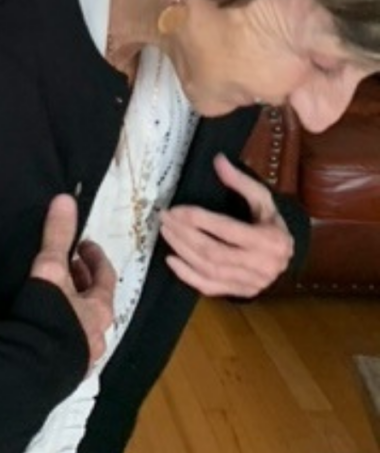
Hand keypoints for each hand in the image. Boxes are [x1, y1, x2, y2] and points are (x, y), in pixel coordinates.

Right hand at [30, 194, 115, 366]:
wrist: (33, 365)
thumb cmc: (50, 313)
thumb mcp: (52, 269)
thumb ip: (57, 236)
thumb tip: (66, 199)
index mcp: (99, 309)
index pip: (105, 277)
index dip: (94, 258)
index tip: (83, 245)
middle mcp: (96, 334)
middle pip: (95, 303)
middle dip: (82, 282)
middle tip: (67, 266)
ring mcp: (81, 357)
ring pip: (81, 325)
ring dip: (71, 308)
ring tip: (52, 295)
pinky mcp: (63, 371)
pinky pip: (66, 344)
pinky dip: (58, 329)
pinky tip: (42, 325)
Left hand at [158, 154, 293, 297]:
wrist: (287, 255)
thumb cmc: (271, 223)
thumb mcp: (263, 199)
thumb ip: (241, 181)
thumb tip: (218, 160)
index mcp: (269, 240)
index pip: (227, 230)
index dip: (198, 219)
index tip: (175, 209)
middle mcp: (262, 265)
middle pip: (214, 252)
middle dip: (184, 234)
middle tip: (164, 218)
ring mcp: (252, 283)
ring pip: (210, 270)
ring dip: (182, 251)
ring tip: (165, 232)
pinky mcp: (242, 292)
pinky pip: (211, 288)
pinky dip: (188, 276)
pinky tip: (171, 260)